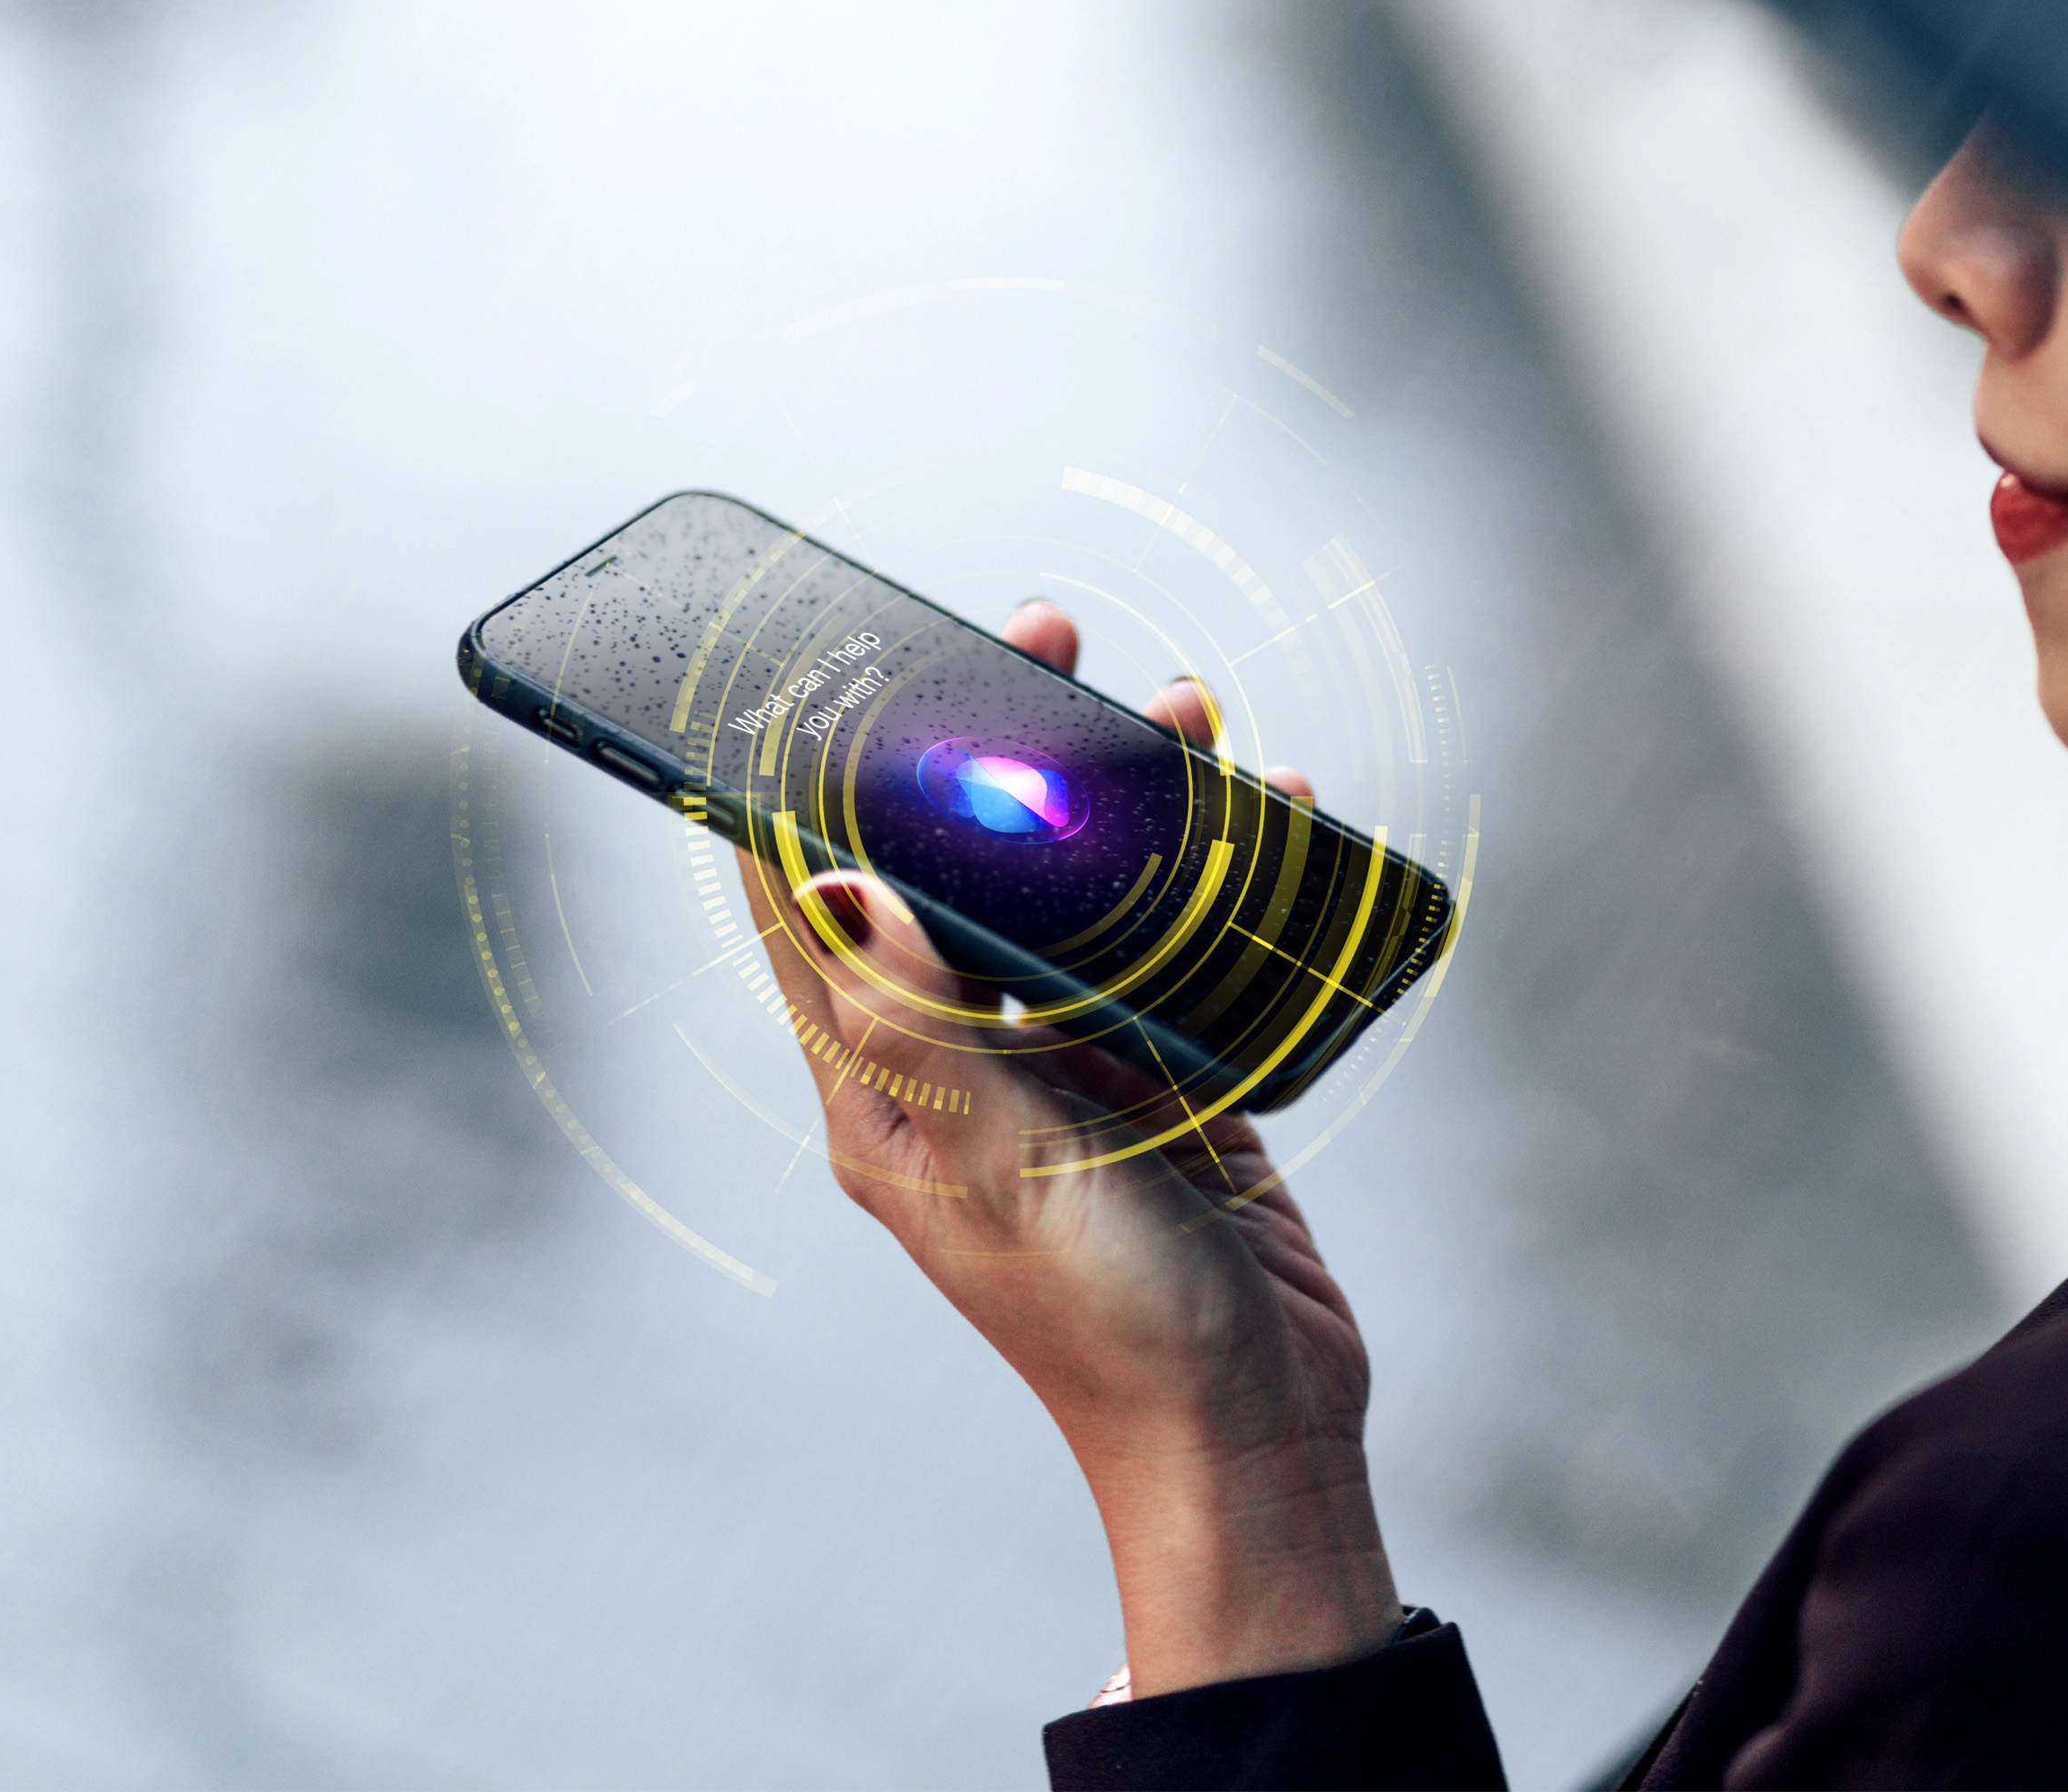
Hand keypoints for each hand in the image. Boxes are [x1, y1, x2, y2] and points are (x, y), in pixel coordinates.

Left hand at [738, 603, 1396, 1696]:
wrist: (1255, 1432)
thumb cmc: (1114, 1324)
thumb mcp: (1006, 1164)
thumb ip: (922, 1021)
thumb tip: (827, 882)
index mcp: (886, 1096)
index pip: (806, 910)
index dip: (801, 784)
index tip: (827, 668)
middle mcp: (963, 1068)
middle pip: (951, 869)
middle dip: (989, 747)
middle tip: (1041, 635)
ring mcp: (1066, 1068)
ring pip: (1070, 890)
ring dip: (1118, 794)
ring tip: (1178, 710)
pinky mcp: (1162, 1076)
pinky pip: (1172, 943)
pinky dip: (1214, 870)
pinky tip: (1265, 808)